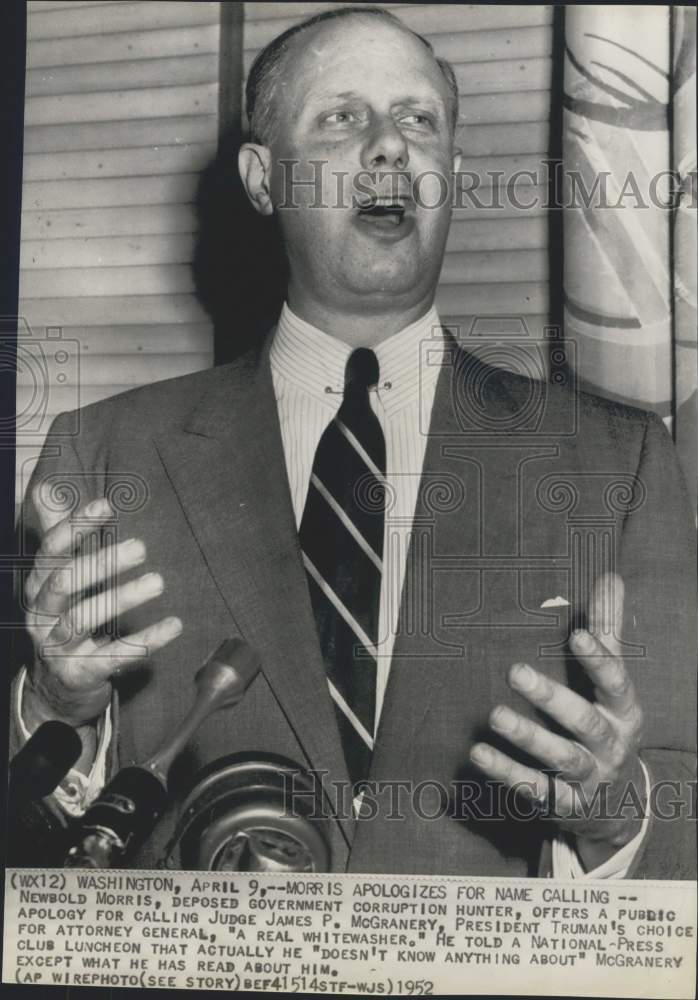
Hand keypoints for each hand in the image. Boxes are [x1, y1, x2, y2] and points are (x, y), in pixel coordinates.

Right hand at [23, 485, 182, 730]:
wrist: (55, 687)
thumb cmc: (62, 619)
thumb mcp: (57, 578)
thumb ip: (57, 534)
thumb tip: (47, 488)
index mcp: (39, 586)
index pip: (51, 551)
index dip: (76, 526)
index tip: (107, 505)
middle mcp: (42, 613)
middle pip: (65, 581)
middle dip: (101, 562)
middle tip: (142, 547)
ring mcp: (57, 646)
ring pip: (84, 617)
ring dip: (122, 598)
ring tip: (158, 582)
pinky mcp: (80, 673)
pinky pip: (112, 656)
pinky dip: (144, 641)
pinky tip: (173, 625)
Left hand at [470, 573, 644, 870]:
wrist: (619, 802)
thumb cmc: (608, 722)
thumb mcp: (613, 682)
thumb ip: (608, 630)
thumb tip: (610, 577)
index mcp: (625, 711)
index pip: (616, 683)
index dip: (599, 659)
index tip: (576, 634)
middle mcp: (612, 745)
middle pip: (584, 722)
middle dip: (551, 698)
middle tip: (515, 672)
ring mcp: (590, 778)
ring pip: (561, 758)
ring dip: (527, 736)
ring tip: (495, 716)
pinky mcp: (565, 803)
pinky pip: (536, 789)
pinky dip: (506, 772)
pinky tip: (479, 753)